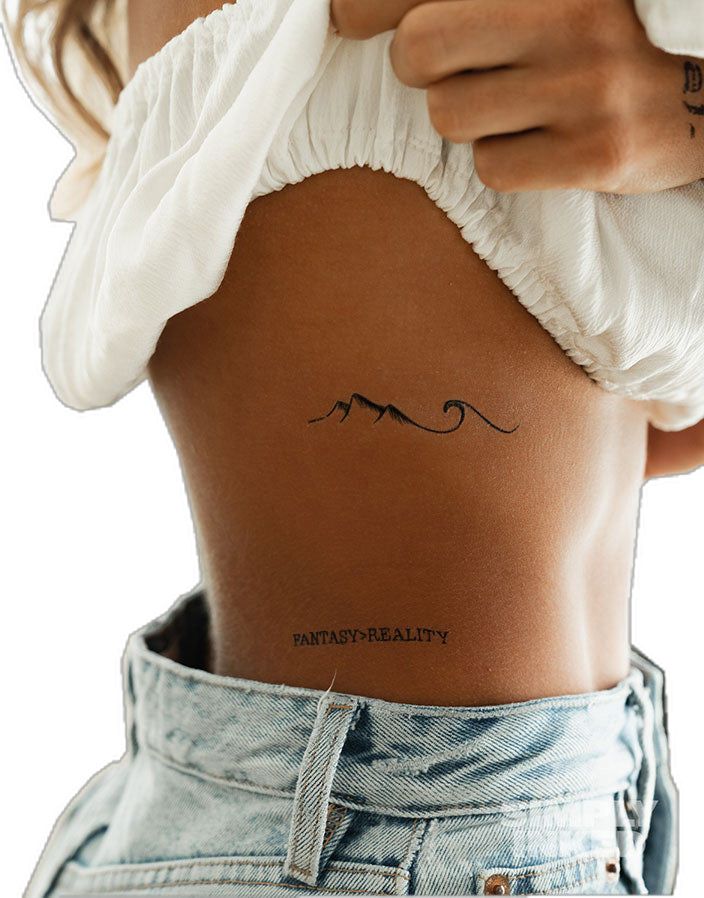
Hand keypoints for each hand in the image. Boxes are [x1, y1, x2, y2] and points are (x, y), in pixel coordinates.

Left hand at [330, 0, 703, 192]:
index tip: (346, 19)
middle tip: (454, 70)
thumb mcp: (543, 2)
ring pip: (450, 117)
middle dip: (421, 67)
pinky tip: (544, 143)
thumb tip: (347, 8)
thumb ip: (464, 0)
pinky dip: (505, 162)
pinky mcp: (596, 153)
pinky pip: (492, 168)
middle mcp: (572, 10)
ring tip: (520, 106)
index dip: (363, 5)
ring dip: (470, 120)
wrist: (702, 96)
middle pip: (418, 49)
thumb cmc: (598, 43)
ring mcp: (586, 84)